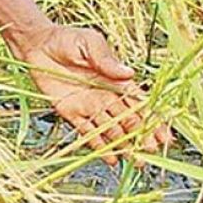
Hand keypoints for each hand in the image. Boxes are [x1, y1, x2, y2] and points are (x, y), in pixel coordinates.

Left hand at [16, 25, 172, 166]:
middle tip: (152, 153)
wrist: (37, 44)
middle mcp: (106, 97)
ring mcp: (90, 106)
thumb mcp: (90, 43)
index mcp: (117, 81)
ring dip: (124, 146)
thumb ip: (107, 60)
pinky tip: (111, 160)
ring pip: (111, 130)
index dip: (153, 120)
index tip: (165, 136)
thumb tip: (128, 73)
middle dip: (142, 137)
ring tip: (137, 162)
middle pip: (129, 121)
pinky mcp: (71, 112)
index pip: (140, 104)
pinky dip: (99, 146)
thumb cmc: (67, 39)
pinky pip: (87, 132)